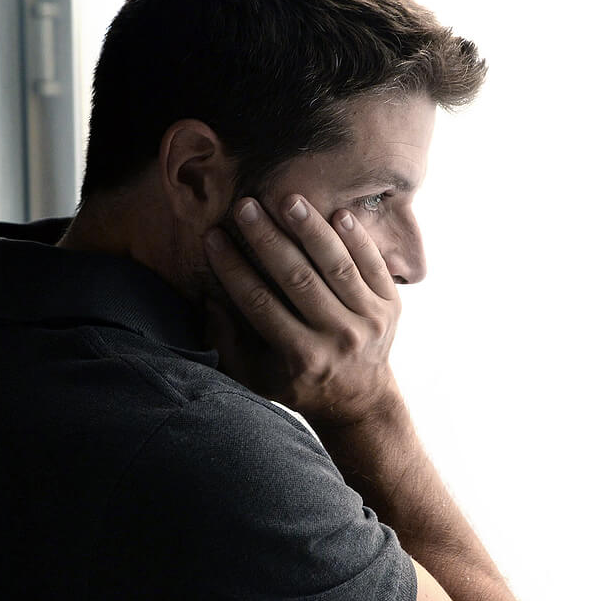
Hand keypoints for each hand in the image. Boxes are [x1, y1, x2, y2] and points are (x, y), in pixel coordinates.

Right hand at [203, 195, 400, 425]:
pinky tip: (338, 213)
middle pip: (298, 279)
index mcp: (300, 357)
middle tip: (245, 206)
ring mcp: (369, 321)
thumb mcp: (256, 377)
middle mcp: (337, 339)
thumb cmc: (298, 385)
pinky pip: (374, 266)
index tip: (213, 236)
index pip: (259, 302)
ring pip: (337, 267)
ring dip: (312, 230)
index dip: (233, 268)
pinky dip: (358, 240)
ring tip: (289, 199)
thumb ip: (228, 343)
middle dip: (268, 240)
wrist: (361, 401)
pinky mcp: (391, 306)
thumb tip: (209, 297)